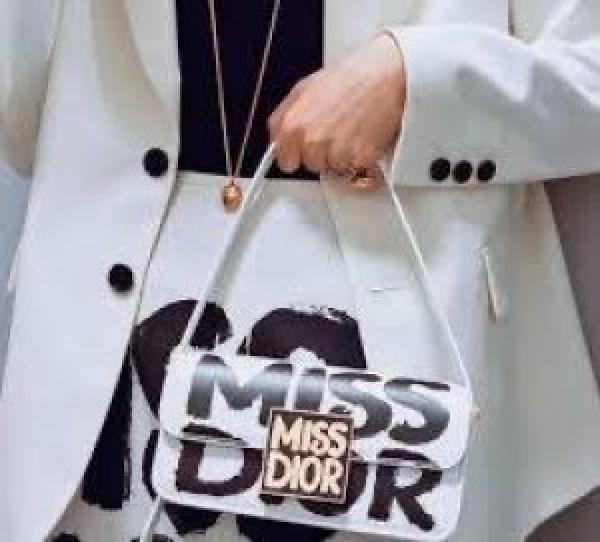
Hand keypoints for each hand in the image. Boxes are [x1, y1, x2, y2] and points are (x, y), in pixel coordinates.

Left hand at [268, 34, 405, 174]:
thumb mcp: (303, 89)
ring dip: (340, 154)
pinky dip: (359, 155)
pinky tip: (362, 133)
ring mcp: (336, 152)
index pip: (285, 161)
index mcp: (292, 125)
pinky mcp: (359, 159)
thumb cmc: (348, 77)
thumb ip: (283, 117)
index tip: (304, 146)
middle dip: (320, 152)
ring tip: (349, 127)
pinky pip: (354, 166)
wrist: (385, 74)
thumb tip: (276, 137)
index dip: (296, 153)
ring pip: (332, 167)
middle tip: (334, 128)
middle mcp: (312, 142)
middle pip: (310, 165)